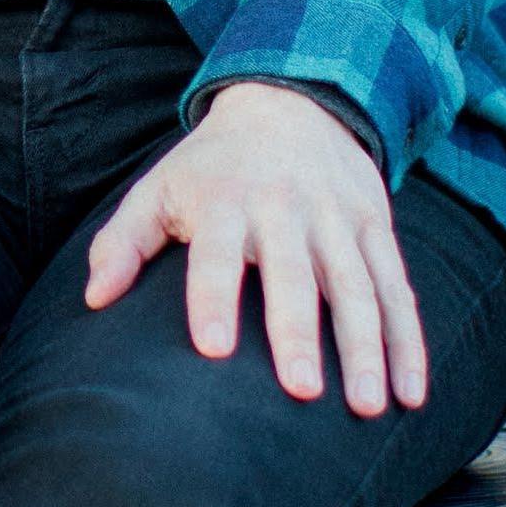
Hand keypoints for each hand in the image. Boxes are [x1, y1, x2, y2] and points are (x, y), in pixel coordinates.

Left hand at [80, 80, 427, 416]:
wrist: (292, 100)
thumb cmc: (212, 166)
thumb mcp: (158, 188)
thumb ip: (122, 242)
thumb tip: (93, 299)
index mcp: (225, 201)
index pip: (216, 254)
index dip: (212, 299)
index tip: (212, 350)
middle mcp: (284, 208)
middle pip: (294, 276)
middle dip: (298, 332)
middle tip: (301, 391)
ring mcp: (337, 218)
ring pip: (357, 287)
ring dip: (367, 347)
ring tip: (367, 406)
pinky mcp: (375, 226)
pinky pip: (398, 287)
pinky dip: (409, 340)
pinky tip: (412, 391)